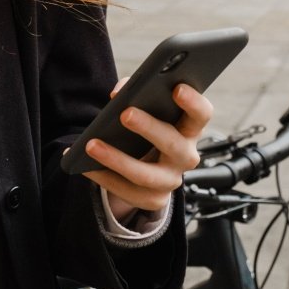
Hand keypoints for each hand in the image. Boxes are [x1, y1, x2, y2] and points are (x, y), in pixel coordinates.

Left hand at [82, 82, 213, 217]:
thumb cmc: (148, 128)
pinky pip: (127, 191)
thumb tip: (118, 93)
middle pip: (174, 144)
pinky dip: (105, 178)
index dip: (193, 102)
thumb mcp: (147, 111)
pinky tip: (86, 167)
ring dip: (118, 160)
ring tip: (92, 145)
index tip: (177, 88)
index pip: (201, 115)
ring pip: (146, 175)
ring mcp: (171, 180)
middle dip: (149, 128)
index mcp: (189, 129)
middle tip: (125, 113)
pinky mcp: (153, 199)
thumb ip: (134, 93)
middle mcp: (186, 156)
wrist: (148, 165)